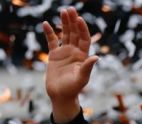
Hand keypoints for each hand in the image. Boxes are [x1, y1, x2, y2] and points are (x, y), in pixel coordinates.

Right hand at [43, 7, 98, 122]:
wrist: (60, 96)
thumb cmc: (73, 89)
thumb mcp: (81, 78)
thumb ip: (87, 67)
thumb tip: (96, 57)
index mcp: (83, 56)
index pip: (84, 38)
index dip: (82, 29)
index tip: (79, 19)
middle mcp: (75, 52)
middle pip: (75, 33)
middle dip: (73, 21)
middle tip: (70, 9)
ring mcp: (64, 53)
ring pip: (65, 34)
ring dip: (64, 23)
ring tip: (63, 11)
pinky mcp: (54, 56)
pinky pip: (52, 41)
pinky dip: (49, 33)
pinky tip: (45, 24)